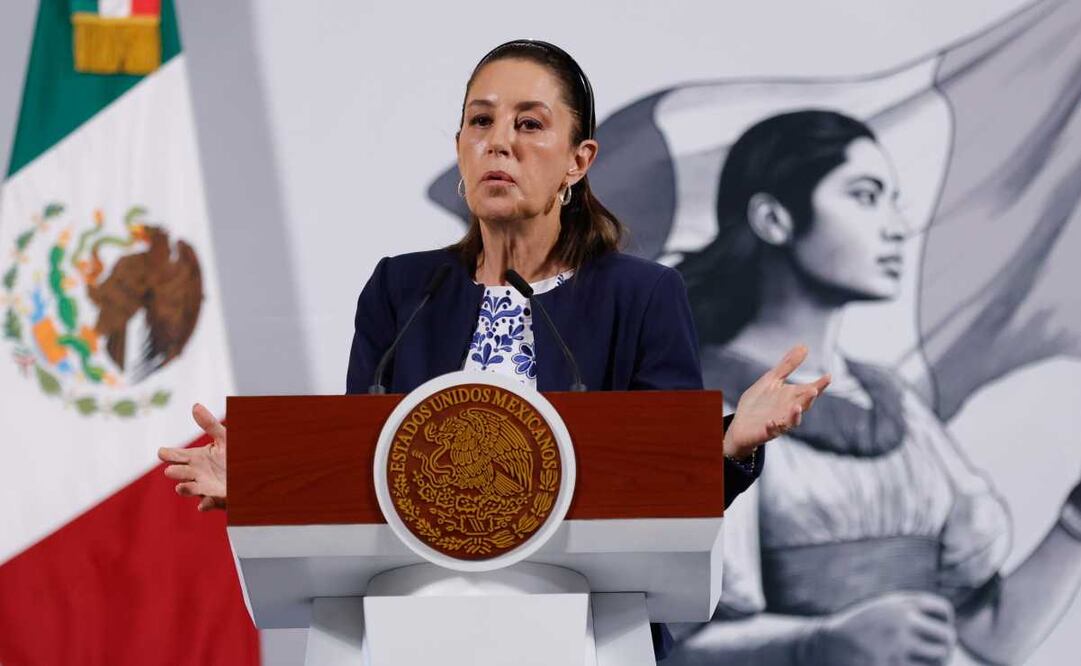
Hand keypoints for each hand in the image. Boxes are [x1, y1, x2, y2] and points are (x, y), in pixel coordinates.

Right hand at [157, 403, 226, 511]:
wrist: (247, 474)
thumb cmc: (231, 456)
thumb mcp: (223, 438)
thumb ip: (209, 424)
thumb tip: (195, 405)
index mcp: (195, 458)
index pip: (176, 456)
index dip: (169, 454)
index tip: (162, 452)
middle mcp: (196, 473)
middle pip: (181, 473)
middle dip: (176, 472)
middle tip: (170, 471)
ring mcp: (205, 487)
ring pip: (191, 489)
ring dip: (186, 489)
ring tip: (180, 488)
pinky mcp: (217, 498)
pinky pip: (208, 503)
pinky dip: (204, 504)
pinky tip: (201, 506)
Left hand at [724, 345, 829, 458]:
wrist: (741, 425)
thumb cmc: (759, 403)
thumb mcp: (772, 379)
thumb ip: (787, 365)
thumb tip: (804, 346)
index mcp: (791, 397)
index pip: (809, 390)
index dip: (819, 384)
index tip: (828, 376)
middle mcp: (789, 410)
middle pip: (803, 404)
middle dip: (808, 399)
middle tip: (814, 390)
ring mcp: (779, 422)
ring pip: (792, 420)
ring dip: (795, 414)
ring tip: (797, 407)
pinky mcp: (766, 432)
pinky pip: (772, 431)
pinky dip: (773, 426)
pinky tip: (771, 421)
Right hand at [802, 592, 956, 665]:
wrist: (828, 645)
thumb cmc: (860, 628)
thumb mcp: (884, 609)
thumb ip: (912, 612)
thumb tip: (949, 637)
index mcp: (900, 603)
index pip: (943, 610)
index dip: (944, 622)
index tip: (935, 631)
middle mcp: (901, 621)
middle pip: (946, 636)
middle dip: (945, 647)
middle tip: (939, 653)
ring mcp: (898, 645)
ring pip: (939, 658)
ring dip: (937, 662)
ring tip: (927, 661)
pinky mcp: (892, 665)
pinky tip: (910, 664)